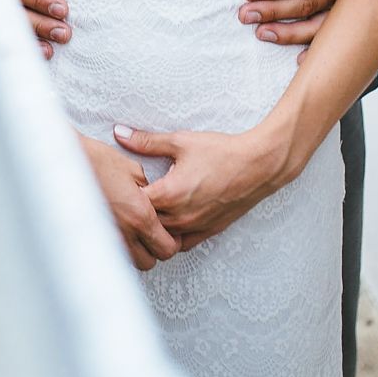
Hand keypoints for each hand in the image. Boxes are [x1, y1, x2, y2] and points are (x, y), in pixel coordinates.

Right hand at [78, 134, 176, 270]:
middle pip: (151, 261)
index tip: (169, 231)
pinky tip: (118, 229)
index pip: (167, 247)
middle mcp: (125, 231)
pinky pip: (114, 253)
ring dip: (138, 251)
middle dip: (155, 249)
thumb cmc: (97, 160)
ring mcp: (107, 236)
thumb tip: (157, 201)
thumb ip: (151, 190)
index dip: (171, 240)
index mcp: (140, 215)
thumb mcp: (132, 169)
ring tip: (134, 232)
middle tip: (153, 232)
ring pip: (132, 262)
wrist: (67, 161)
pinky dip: (120, 247)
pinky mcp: (92, 236)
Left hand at [113, 124, 294, 251]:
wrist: (258, 165)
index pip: (134, 204)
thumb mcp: (180, 142)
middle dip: (136, 212)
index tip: (121, 185)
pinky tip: (171, 219)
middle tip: (131, 197)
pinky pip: (183, 243)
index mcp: (170, 195)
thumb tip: (118, 133)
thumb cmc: (221, 152)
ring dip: (154, 225)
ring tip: (150, 209)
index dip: (124, 195)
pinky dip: (174, 235)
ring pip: (163, 237)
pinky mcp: (209, 231)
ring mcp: (196, 227)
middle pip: (146, 223)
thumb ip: (146, 141)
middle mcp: (181, 217)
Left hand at [236, 0, 357, 51]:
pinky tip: (297, 63)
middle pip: (305, 6)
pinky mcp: (340, 22)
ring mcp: (343, 9)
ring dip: (286, 33)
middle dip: (273, 11)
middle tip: (244, 14)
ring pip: (315, 27)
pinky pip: (327, 40)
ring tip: (259, 34)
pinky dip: (313, 52)